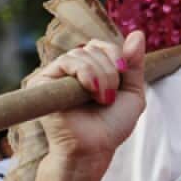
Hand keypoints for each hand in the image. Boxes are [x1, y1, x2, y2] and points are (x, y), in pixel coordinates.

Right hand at [26, 32, 146, 176]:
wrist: (93, 148)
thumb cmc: (111, 125)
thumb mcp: (132, 92)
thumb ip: (134, 64)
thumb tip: (138, 33)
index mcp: (90, 70)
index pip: (101, 45)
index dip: (116, 54)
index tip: (124, 73)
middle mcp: (71, 71)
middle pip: (93, 47)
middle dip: (110, 70)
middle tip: (110, 97)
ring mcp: (55, 75)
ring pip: (82, 54)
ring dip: (100, 75)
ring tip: (102, 99)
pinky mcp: (41, 82)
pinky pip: (66, 62)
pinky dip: (85, 73)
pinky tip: (90, 91)